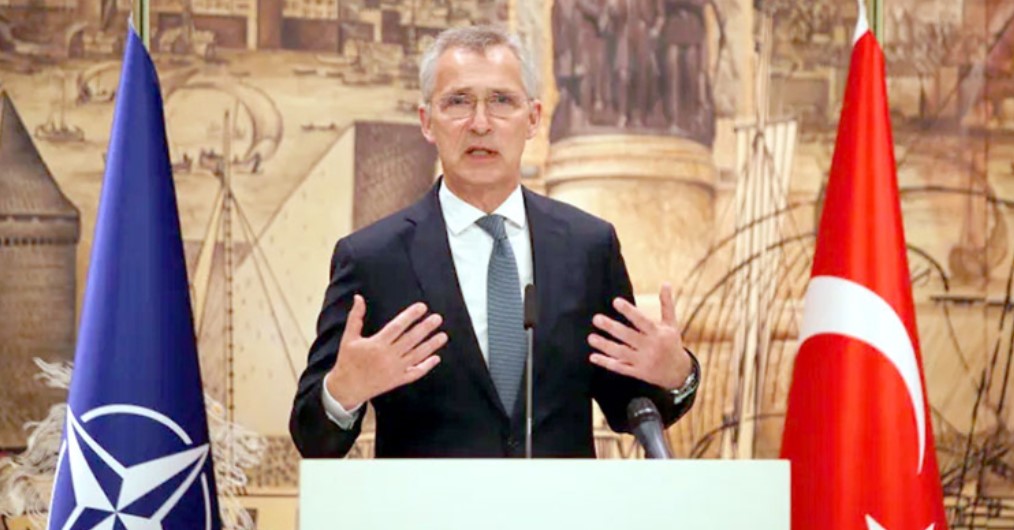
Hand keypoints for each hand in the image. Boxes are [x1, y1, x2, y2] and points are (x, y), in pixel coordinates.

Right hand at [326, 295, 445, 408]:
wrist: (346, 388)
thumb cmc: (348, 361)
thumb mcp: (348, 338)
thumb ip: (355, 317)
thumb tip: (358, 298)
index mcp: (376, 344)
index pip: (397, 326)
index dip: (410, 316)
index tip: (422, 307)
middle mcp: (388, 356)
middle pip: (411, 339)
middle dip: (425, 328)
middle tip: (438, 318)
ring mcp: (394, 369)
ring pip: (417, 356)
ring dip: (431, 345)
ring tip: (443, 336)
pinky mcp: (397, 380)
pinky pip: (415, 373)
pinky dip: (426, 366)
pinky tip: (436, 358)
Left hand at [588, 284, 692, 388]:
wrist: (679, 373)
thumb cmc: (672, 344)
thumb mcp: (671, 324)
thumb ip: (666, 304)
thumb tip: (666, 283)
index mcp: (658, 333)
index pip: (642, 321)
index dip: (629, 311)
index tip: (616, 301)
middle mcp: (650, 347)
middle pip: (628, 337)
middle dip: (612, 327)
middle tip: (596, 318)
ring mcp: (643, 361)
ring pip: (621, 353)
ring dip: (605, 346)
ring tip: (591, 337)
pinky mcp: (637, 372)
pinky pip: (620, 368)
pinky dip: (606, 363)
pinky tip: (593, 356)